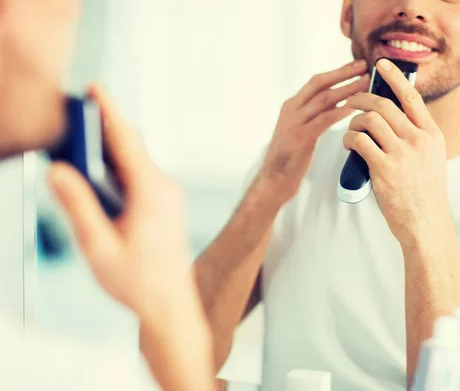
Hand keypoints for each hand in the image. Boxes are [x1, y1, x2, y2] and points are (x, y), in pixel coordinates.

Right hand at [48, 84, 196, 319]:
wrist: (169, 303)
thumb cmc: (137, 281)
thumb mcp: (98, 245)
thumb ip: (78, 206)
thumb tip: (59, 170)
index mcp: (151, 193)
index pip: (126, 142)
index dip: (108, 112)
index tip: (94, 88)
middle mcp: (164, 187)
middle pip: (131, 147)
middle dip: (103, 129)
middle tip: (75, 116)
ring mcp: (168, 195)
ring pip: (135, 161)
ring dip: (109, 151)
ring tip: (79, 145)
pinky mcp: (165, 203)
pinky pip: (140, 176)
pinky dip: (118, 169)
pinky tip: (98, 175)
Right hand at [257, 59, 369, 205]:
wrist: (273, 180)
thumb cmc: (290, 158)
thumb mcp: (300, 130)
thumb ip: (314, 115)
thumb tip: (337, 102)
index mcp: (292, 106)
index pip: (317, 82)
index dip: (338, 71)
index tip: (356, 64)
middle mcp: (292, 110)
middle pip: (320, 84)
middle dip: (343, 73)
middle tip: (364, 65)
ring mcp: (294, 123)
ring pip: (324, 99)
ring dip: (347, 90)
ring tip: (366, 84)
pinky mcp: (300, 138)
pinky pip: (323, 120)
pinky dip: (339, 112)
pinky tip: (354, 108)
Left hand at [344, 59, 449, 243]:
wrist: (425, 222)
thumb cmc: (425, 192)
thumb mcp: (432, 158)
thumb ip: (418, 136)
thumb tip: (396, 116)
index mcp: (431, 134)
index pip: (411, 97)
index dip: (394, 78)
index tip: (381, 65)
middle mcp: (418, 139)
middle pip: (384, 105)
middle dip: (362, 99)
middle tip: (351, 101)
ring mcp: (401, 153)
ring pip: (369, 120)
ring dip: (353, 121)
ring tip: (351, 129)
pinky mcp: (383, 168)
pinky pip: (359, 141)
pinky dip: (349, 139)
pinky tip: (348, 144)